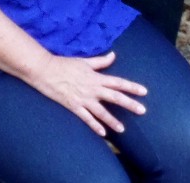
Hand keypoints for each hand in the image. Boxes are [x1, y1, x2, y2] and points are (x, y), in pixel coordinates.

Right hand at [29, 51, 146, 137]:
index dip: (131, 87)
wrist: (45, 70)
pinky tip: (103, 134)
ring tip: (123, 129)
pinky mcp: (73, 106)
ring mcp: (83, 99)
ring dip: (113, 120)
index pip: (118, 82)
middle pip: (115, 97)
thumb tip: (113, 55)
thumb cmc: (65, 64)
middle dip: (130, 104)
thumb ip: (100, 61)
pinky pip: (86, 118)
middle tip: (142, 110)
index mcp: (96, 77)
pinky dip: (95, 126)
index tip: (144, 91)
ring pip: (102, 111)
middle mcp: (92, 89)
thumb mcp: (84, 61)